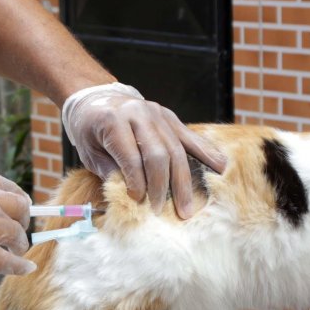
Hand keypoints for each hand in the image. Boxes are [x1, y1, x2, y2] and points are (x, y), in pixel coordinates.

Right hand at [0, 169, 33, 301]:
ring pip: (16, 234)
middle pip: (19, 207)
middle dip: (22, 220)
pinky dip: (20, 266)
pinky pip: (9, 261)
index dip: (17, 200)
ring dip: (19, 244)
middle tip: (19, 232)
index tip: (20, 210)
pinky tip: (25, 268)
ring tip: (15, 251)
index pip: (7, 187)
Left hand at [61, 83, 226, 217]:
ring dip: (183, 182)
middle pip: (159, 155)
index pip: (132, 158)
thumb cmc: (90, 129)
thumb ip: (110, 171)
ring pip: (177, 150)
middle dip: (161, 187)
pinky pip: (191, 137)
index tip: (138, 202)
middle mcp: (140, 114)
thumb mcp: (89, 151)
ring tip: (187, 207)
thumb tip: (133, 196)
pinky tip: (220, 168)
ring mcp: (158, 114)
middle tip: (161, 210)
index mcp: (114, 120)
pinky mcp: (170, 117)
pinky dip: (206, 153)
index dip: (136, 183)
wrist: (96, 98)